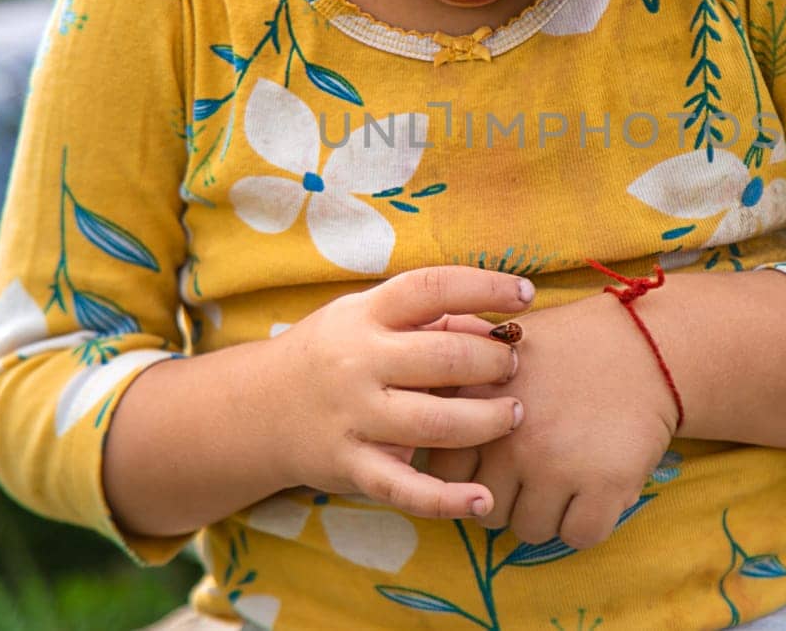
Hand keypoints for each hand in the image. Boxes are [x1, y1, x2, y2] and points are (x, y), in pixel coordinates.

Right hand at [271, 266, 529, 519]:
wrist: (259, 408)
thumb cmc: (338, 352)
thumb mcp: (370, 318)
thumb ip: (431, 319)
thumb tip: (500, 329)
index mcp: (366, 315)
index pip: (431, 289)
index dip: (484, 287)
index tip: (526, 294)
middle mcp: (357, 362)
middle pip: (443, 359)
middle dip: (493, 362)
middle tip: (514, 367)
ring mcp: (353, 417)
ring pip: (434, 424)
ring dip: (486, 420)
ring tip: (512, 415)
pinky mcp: (350, 466)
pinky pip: (404, 488)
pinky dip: (446, 499)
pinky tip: (483, 499)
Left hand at [424, 292, 678, 550]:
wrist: (646, 345)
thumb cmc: (567, 346)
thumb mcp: (500, 347)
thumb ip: (458, 384)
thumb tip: (421, 419)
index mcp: (480, 403)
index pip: (444, 475)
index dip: (467, 475)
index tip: (490, 464)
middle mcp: (512, 439)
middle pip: (486, 510)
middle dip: (507, 498)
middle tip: (534, 474)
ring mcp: (558, 465)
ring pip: (530, 529)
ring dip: (546, 513)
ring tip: (566, 479)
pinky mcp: (605, 485)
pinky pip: (578, 536)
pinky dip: (585, 523)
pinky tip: (593, 491)